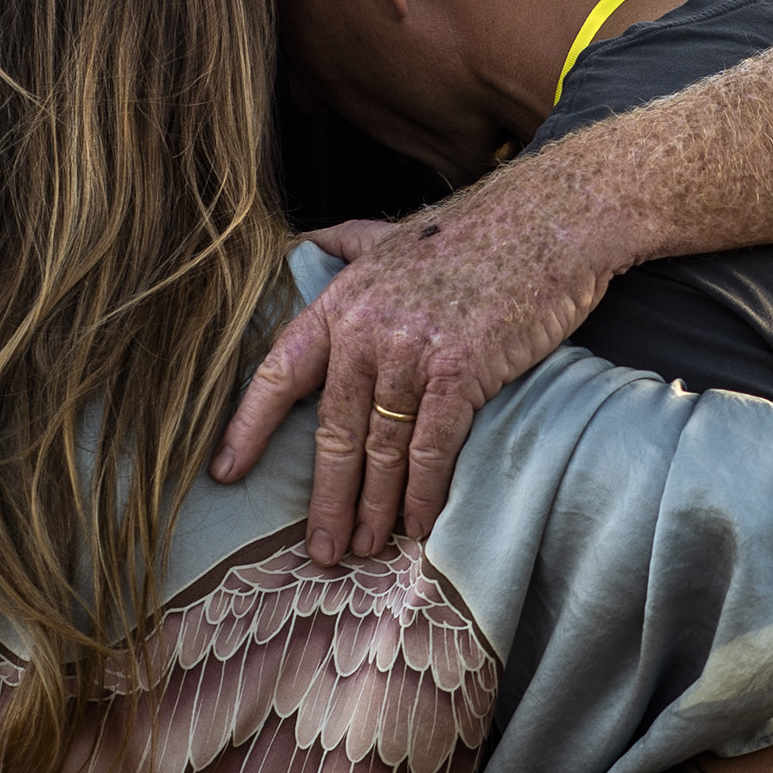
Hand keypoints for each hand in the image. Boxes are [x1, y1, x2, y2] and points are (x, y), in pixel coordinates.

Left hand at [216, 188, 619, 563]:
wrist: (548, 222)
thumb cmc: (475, 232)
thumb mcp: (394, 233)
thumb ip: (348, 243)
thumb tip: (310, 240)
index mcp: (342, 303)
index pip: (280, 372)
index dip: (249, 427)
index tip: (225, 472)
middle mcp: (368, 331)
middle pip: (333, 432)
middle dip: (326, 499)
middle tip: (321, 549)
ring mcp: (412, 353)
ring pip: (382, 449)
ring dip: (374, 507)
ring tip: (367, 547)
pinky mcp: (460, 373)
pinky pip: (432, 448)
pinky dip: (425, 493)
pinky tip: (419, 524)